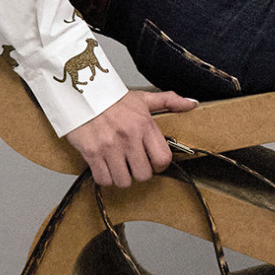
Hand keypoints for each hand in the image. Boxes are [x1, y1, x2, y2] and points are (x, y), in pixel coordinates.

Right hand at [65, 88, 198, 187]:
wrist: (82, 94)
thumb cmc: (113, 99)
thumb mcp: (143, 98)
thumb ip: (169, 101)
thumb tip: (192, 104)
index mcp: (145, 125)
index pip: (163, 159)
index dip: (159, 165)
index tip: (152, 162)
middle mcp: (129, 138)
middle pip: (144, 175)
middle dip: (139, 173)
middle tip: (133, 164)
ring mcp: (110, 147)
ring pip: (124, 181)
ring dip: (122, 177)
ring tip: (119, 166)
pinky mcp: (92, 153)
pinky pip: (103, 179)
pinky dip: (105, 177)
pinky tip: (105, 166)